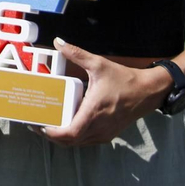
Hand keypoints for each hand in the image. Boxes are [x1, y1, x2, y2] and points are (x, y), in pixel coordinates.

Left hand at [40, 39, 167, 145]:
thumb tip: (58, 42)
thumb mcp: (99, 64)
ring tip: (48, 125)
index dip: (52, 133)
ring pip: (77, 144)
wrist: (148, 92)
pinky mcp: (108, 134)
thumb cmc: (124, 80)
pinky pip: (86, 141)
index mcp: (94, 112)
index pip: (70, 133)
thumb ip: (77, 53)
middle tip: (37, 124)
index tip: (39, 125)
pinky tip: (66, 125)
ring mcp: (104, 133)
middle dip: (51, 136)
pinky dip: (74, 137)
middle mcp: (99, 127)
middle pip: (69, 142)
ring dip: (62, 138)